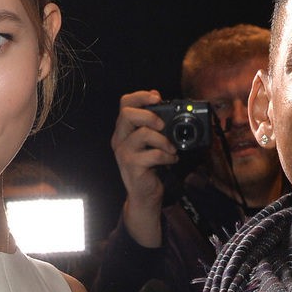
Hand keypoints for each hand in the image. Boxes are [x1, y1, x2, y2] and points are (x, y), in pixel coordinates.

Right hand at [110, 90, 178, 247]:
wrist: (145, 195)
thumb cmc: (150, 167)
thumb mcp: (151, 144)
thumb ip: (155, 127)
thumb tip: (169, 108)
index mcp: (123, 130)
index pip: (125, 103)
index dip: (141, 96)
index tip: (157, 98)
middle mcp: (119, 139)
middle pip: (128, 114)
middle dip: (150, 115)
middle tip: (163, 125)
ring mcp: (124, 153)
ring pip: (143, 134)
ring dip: (164, 140)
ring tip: (172, 149)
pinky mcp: (132, 166)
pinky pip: (154, 154)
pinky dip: (167, 156)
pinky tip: (171, 160)